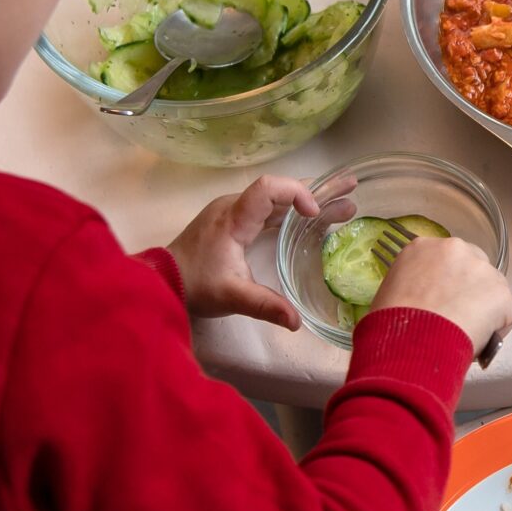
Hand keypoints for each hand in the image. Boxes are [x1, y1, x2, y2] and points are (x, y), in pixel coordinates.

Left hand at [163, 172, 355, 329]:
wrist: (161, 281)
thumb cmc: (194, 285)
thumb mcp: (232, 296)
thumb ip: (264, 306)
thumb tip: (296, 322)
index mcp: (234, 218)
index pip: (268, 188)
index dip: (296, 193)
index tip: (314, 214)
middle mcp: (234, 207)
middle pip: (279, 189)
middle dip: (317, 191)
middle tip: (351, 189)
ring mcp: (233, 213)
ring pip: (276, 199)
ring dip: (308, 202)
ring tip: (343, 206)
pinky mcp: (233, 223)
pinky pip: (267, 210)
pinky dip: (292, 213)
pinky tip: (313, 220)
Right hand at [374, 235, 511, 355]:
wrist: (411, 342)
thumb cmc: (391, 323)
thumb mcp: (389, 292)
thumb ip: (411, 284)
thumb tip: (421, 301)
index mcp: (423, 247)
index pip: (443, 259)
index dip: (445, 282)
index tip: (442, 299)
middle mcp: (455, 249)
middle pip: (471, 265)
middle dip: (468, 288)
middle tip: (458, 314)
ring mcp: (482, 269)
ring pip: (490, 288)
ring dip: (483, 306)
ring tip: (467, 331)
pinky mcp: (501, 293)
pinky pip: (505, 312)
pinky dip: (497, 328)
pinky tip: (479, 340)